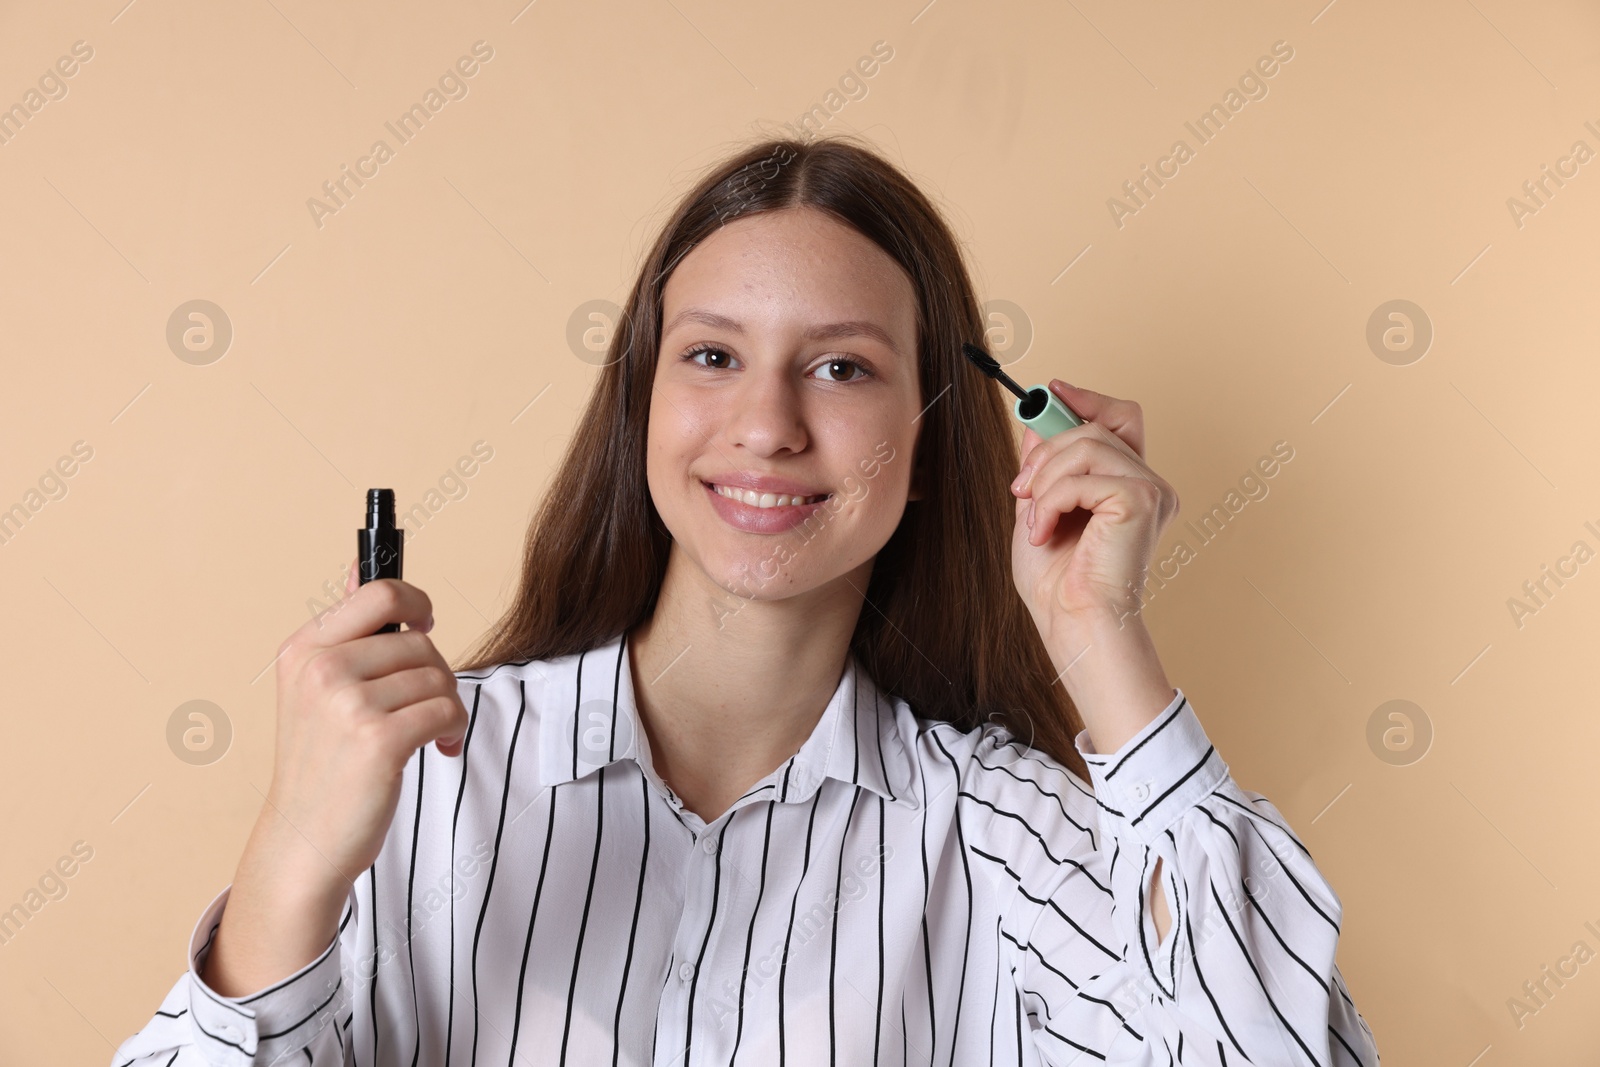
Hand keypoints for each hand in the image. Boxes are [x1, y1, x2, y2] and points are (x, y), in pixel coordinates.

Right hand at [265, 557, 469, 886]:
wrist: (304, 840)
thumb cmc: (322, 764)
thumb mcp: (315, 690)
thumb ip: (345, 633)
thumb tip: (357, 570)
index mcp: (304, 649)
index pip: (378, 591)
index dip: (416, 600)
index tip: (425, 623)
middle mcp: (320, 670)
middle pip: (419, 640)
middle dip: (437, 673)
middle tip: (428, 705)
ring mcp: (346, 705)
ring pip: (438, 676)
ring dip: (448, 707)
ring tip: (431, 733)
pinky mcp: (377, 740)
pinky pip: (446, 711)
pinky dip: (454, 730)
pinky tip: (439, 749)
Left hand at [1009, 381, 1179, 632]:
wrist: (1071, 621)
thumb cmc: (1058, 582)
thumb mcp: (1037, 510)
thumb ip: (1042, 468)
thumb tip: (1036, 424)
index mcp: (1129, 486)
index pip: (1120, 419)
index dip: (1087, 400)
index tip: (1050, 393)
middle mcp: (1148, 485)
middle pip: (1098, 426)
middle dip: (1048, 450)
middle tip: (1020, 488)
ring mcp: (1151, 491)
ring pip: (1088, 445)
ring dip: (1045, 479)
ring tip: (1033, 518)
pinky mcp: (1142, 501)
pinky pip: (1084, 476)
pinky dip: (1051, 501)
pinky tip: (1042, 531)